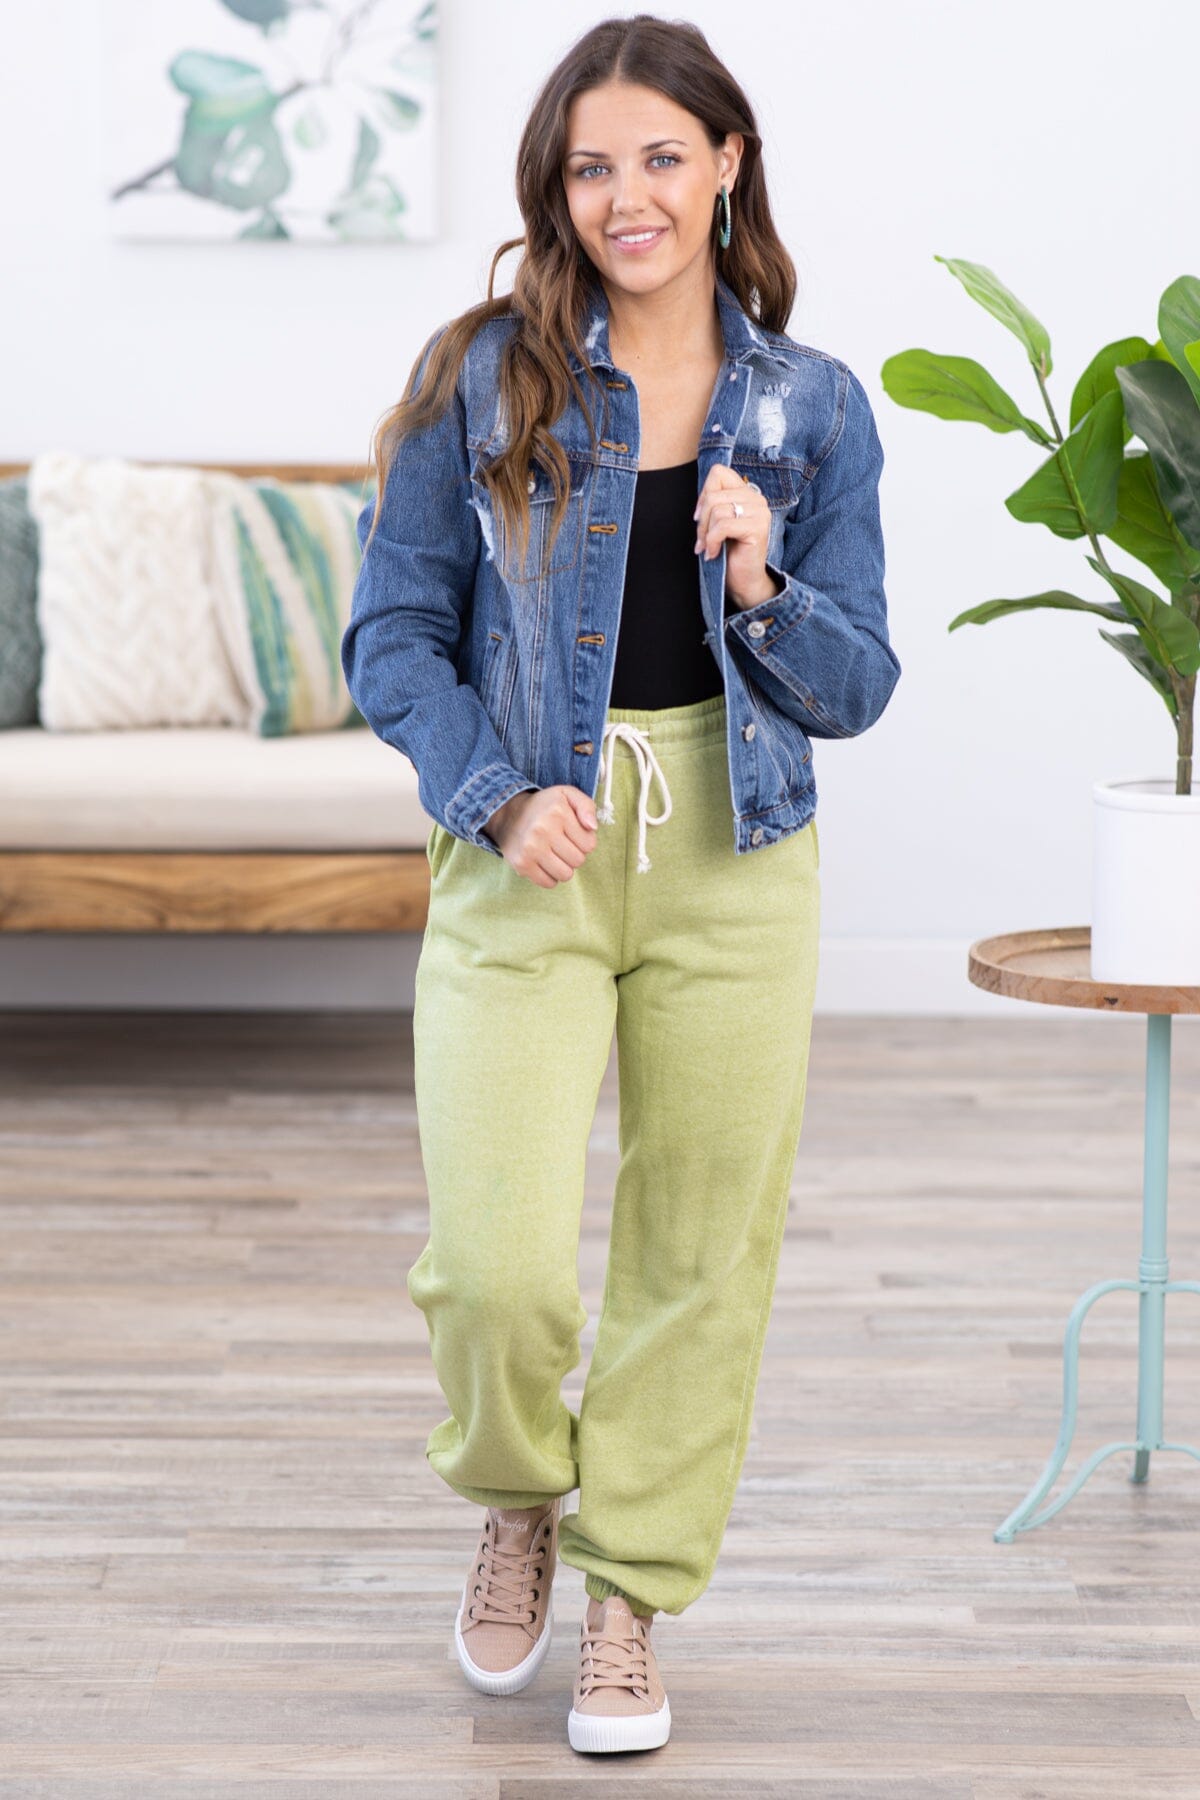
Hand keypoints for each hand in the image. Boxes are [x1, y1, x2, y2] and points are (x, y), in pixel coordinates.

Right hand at [484, 785, 598, 887]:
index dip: (584, 841)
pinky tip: (544, 862)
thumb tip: (592, 827)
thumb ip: (587, 806)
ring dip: (564, 867)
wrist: (509, 815)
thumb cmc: (545, 807)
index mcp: (558, 812)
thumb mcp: (567, 795)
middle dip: (574, 854)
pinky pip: (548, 883)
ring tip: (555, 854)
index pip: (589, 845)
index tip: (573, 834)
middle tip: (563, 845)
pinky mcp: (522, 864)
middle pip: (578, 861)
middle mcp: (543, 829)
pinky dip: (550, 877)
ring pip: (565, 875)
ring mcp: (530, 848)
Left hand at [694, 465, 784, 609]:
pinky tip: (714, 553)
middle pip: (714, 494)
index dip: (704, 493)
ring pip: (717, 510)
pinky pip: (723, 526)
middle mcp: (756, 498)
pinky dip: (712, 541)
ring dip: (706, 533)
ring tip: (709, 548)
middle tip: (701, 540)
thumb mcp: (717, 522)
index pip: (718, 472)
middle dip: (701, 520)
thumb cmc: (729, 553)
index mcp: (746, 493)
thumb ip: (713, 504)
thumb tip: (701, 496)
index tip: (701, 517)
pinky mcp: (757, 528)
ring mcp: (759, 512)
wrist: (744, 582)